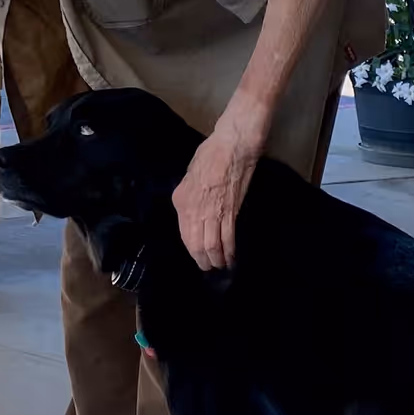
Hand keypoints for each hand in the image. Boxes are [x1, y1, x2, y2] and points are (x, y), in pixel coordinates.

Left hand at [172, 122, 260, 271]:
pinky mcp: (231, 212)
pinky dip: (230, 251)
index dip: (192, 251)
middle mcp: (194, 212)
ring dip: (217, 260)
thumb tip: (192, 212)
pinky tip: (231, 258)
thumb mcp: (189, 177)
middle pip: (197, 246)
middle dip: (203, 261)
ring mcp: (213, 213)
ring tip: (220, 266)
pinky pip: (228, 238)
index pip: (184, 236)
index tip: (197, 257)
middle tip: (208, 268)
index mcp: (182, 202)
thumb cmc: (209, 155)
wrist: (231, 146)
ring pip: (212, 246)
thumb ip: (188, 197)